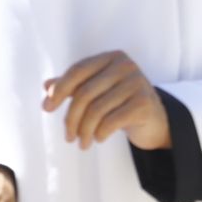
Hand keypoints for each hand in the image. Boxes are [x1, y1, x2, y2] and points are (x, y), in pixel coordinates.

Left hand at [43, 51, 170, 150]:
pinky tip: (99, 138)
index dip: (59, 90)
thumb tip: (47, 87)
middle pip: (84, 93)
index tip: (47, 108)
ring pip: (96, 110)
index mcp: (111, 58)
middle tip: (68, 137)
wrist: (155, 119)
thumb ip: (73, 86)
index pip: (78, 71)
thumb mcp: (97, 91)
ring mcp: (137, 83)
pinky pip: (111, 121)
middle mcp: (125, 66)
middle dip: (71, 119)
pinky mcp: (143, 103)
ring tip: (82, 143)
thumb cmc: (121, 102)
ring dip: (84, 131)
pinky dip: (100, 133)